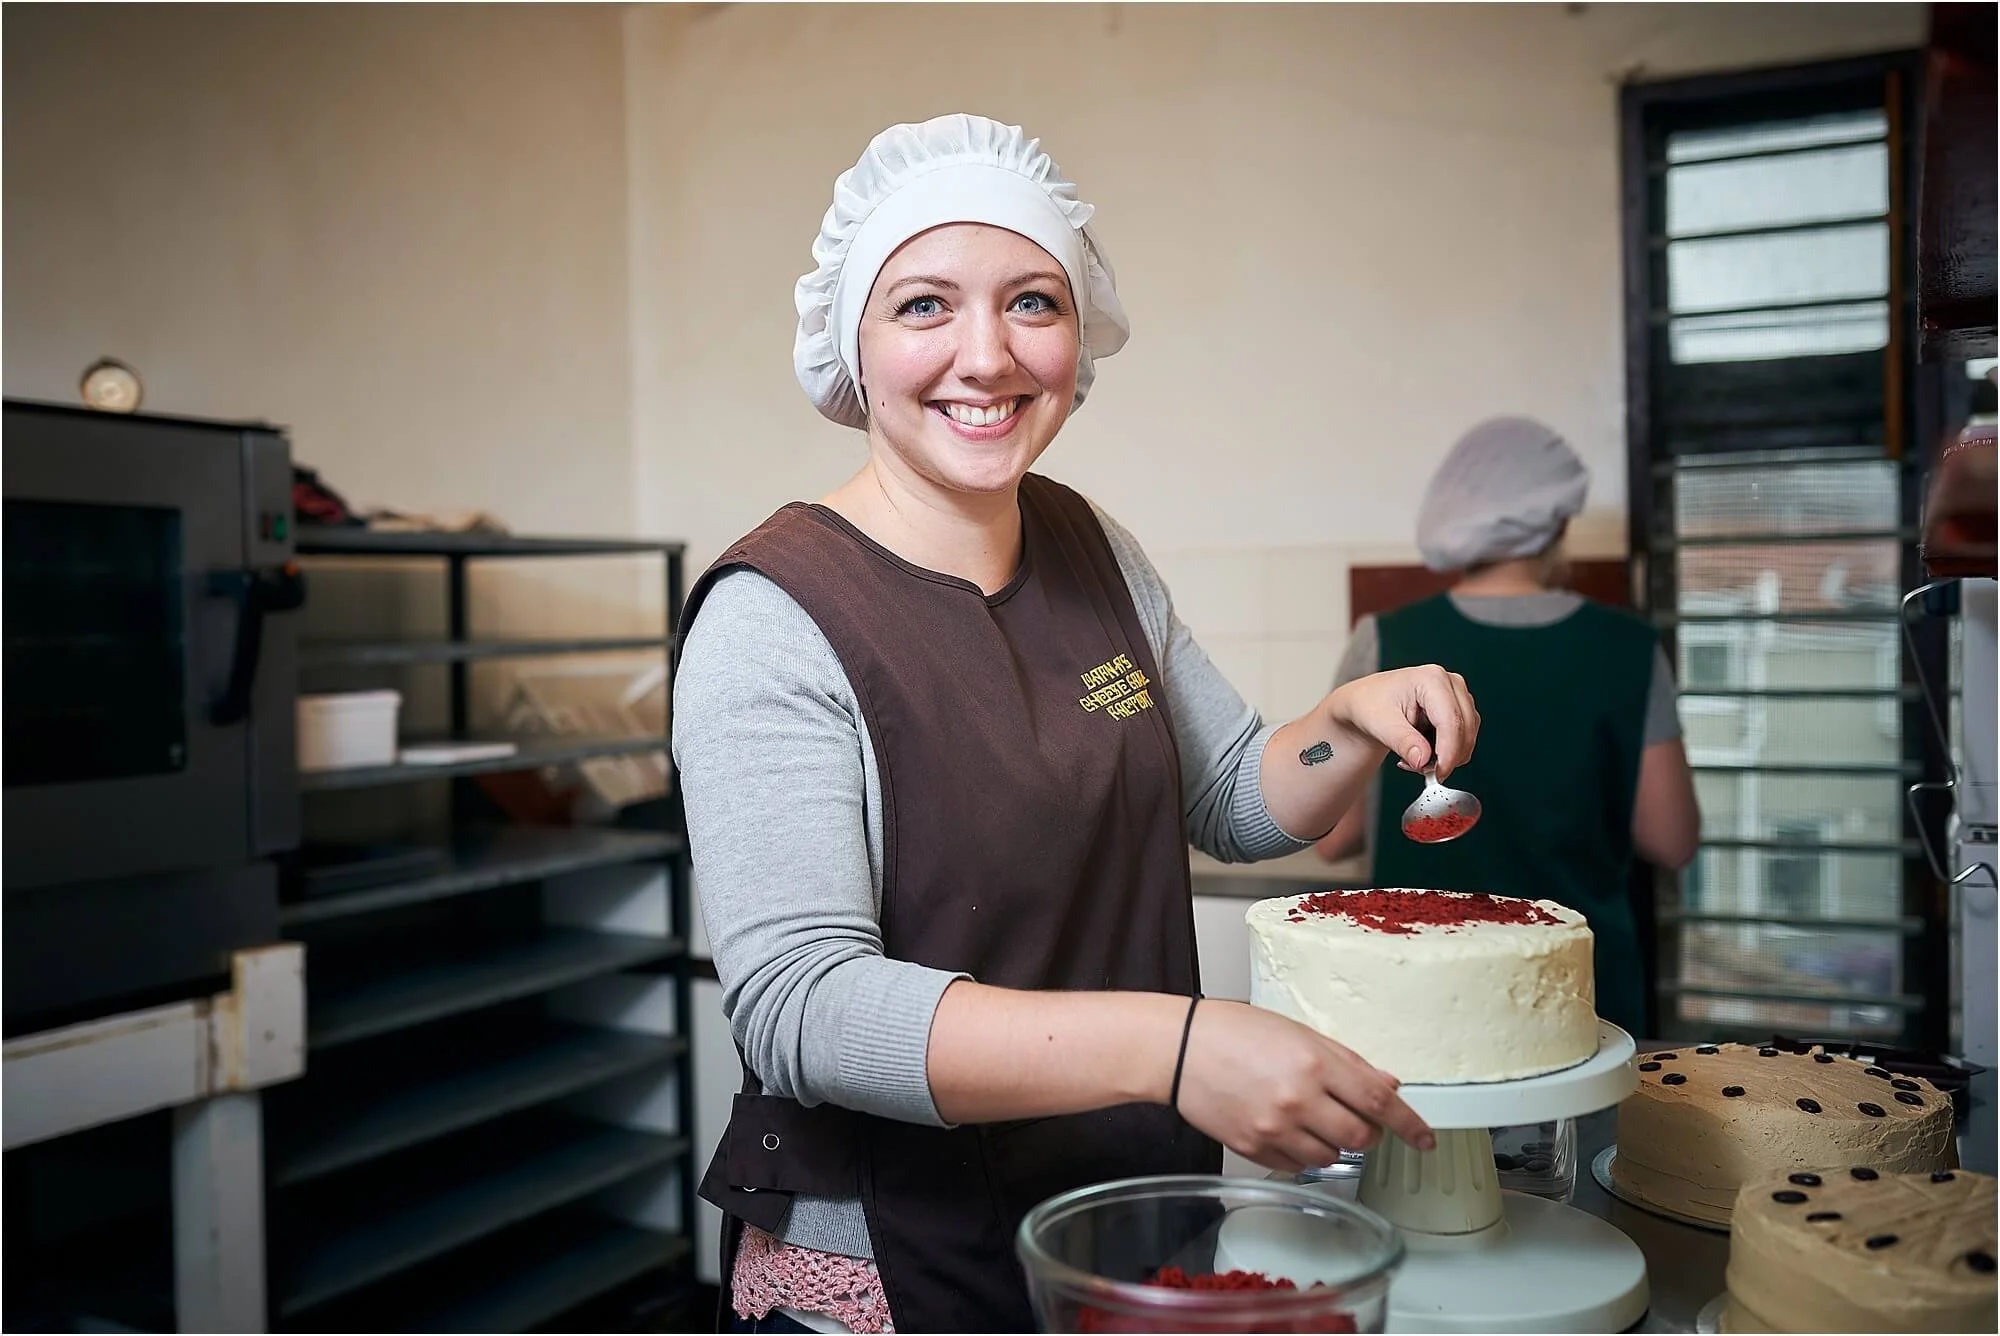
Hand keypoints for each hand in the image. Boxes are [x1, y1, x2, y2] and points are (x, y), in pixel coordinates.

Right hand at [1173, 999, 1435, 1172]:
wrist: (1177, 1049)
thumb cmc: (1233, 1030)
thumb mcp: (1298, 1032)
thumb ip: (1347, 1061)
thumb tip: (1388, 1084)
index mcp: (1315, 1063)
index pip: (1380, 1102)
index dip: (1411, 1125)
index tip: (1426, 1139)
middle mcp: (1299, 1100)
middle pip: (1361, 1138)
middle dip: (1368, 1132)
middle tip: (1355, 1118)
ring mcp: (1275, 1129)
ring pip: (1331, 1158)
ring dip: (1335, 1144)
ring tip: (1314, 1119)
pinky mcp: (1253, 1149)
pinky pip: (1297, 1167)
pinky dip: (1303, 1154)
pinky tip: (1289, 1129)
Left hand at [1327, 664, 1479, 779]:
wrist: (1366, 702)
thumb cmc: (1370, 704)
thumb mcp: (1380, 724)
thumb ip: (1403, 742)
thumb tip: (1423, 760)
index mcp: (1431, 679)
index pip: (1451, 721)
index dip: (1448, 752)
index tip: (1437, 775)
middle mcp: (1450, 683)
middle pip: (1464, 729)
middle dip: (1446, 757)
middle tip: (1421, 771)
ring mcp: (1457, 696)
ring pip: (1467, 736)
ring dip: (1445, 756)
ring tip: (1413, 758)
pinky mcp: (1459, 710)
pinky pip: (1463, 739)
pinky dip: (1446, 753)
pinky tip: (1421, 752)